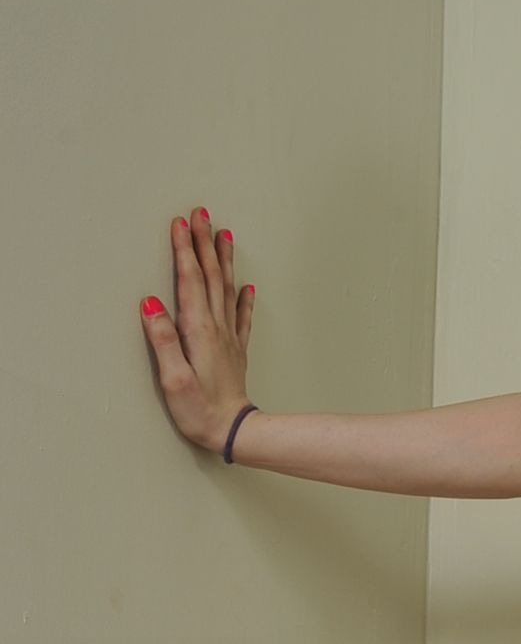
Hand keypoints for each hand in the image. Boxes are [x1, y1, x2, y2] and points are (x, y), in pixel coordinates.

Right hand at [140, 205, 255, 452]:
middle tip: (201, 212)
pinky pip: (241, 317)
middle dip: (204, 242)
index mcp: (197, 330)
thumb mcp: (173, 378)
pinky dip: (243, 299)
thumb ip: (162, 340)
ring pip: (226, 288)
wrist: (234, 431)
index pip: (189, 280)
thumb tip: (150, 303)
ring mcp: (228, 338)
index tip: (180, 223)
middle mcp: (216, 327)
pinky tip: (247, 287)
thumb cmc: (199, 410)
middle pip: (209, 276)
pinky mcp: (235, 351)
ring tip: (225, 234)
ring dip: (223, 260)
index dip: (184, 250)